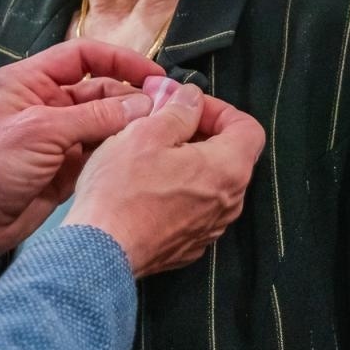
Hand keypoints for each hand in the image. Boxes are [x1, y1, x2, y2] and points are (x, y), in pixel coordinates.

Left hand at [0, 40, 163, 252]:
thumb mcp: (41, 132)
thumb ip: (94, 116)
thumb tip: (142, 104)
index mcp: (30, 81)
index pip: (83, 55)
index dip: (120, 61)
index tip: (154, 74)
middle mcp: (46, 104)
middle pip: (100, 89)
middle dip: (131, 97)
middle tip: (164, 109)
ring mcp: (58, 136)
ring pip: (105, 122)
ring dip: (129, 125)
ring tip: (160, 131)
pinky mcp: (67, 166)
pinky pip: (101, 151)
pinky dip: (120, 150)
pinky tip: (141, 152)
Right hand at [66, 76, 265, 277]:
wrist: (101, 251)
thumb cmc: (122, 192)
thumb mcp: (146, 132)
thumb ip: (178, 109)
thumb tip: (191, 97)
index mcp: (228, 168)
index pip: (248, 128)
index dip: (219, 110)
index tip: (188, 106)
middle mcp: (229, 202)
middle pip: (230, 155)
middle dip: (200, 133)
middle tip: (163, 123)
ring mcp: (211, 227)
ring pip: (210, 183)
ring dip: (188, 163)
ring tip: (151, 155)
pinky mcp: (190, 244)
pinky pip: (194, 208)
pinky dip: (178, 191)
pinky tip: (147, 187)